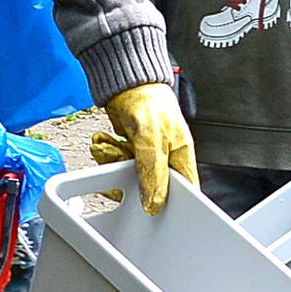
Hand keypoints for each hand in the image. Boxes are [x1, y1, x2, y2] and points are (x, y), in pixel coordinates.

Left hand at [96, 81, 199, 214]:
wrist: (126, 84)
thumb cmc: (149, 102)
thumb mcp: (152, 140)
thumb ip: (153, 172)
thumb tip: (155, 203)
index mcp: (181, 157)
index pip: (183, 191)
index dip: (169, 203)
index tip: (150, 207)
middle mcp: (165, 159)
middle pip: (148, 187)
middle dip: (127, 177)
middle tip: (119, 164)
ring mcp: (146, 156)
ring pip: (127, 176)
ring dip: (112, 161)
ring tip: (110, 146)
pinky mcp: (129, 151)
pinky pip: (115, 164)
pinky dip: (107, 153)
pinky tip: (106, 142)